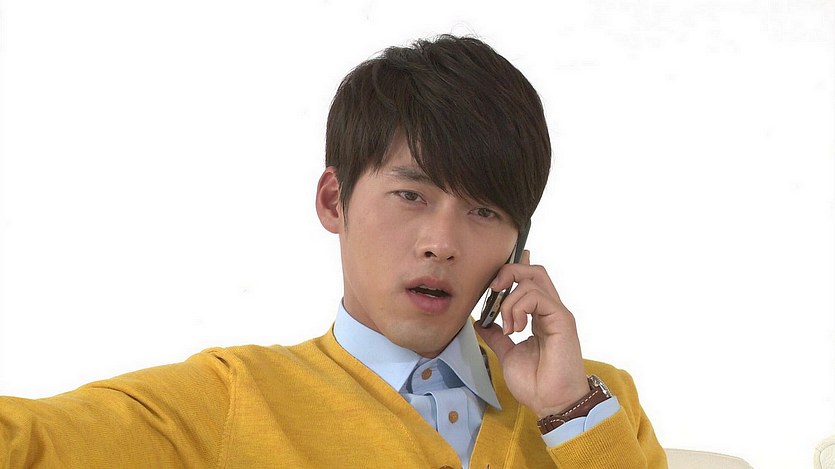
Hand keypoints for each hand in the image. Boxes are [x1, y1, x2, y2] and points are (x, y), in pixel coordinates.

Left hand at [475, 250, 589, 417]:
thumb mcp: (508, 354)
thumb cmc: (536, 383)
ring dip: (510, 301)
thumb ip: (497, 336)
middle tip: (493, 291)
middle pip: (534, 272)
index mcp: (540, 317)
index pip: (530, 280)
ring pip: (533, 280)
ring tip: (508, 327)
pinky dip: (518, 308)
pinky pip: (537, 296)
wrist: (552, 403)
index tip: (493, 281)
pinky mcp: (562, 319)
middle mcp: (551, 311)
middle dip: (509, 272)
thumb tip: (481, 322)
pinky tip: (516, 328)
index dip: (514, 269)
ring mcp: (557, 313)